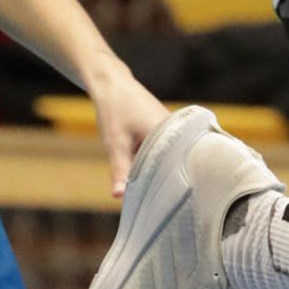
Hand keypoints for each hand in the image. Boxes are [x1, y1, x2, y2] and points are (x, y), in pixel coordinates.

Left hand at [86, 57, 169, 200]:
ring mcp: (170, 129)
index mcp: (170, 133)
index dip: (170, 186)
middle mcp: (176, 131)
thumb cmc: (114, 110)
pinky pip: (162, 150)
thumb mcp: (115, 142)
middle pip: (172, 164)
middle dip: (164, 181)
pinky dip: (154, 161)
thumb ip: (120, 170)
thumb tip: (118, 196)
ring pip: (165, 157)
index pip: (176, 167)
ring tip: (156, 194)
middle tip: (160, 205)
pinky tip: (148, 175)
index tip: (166, 204)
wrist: (111, 83)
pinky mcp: (163, 129)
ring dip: (157, 171)